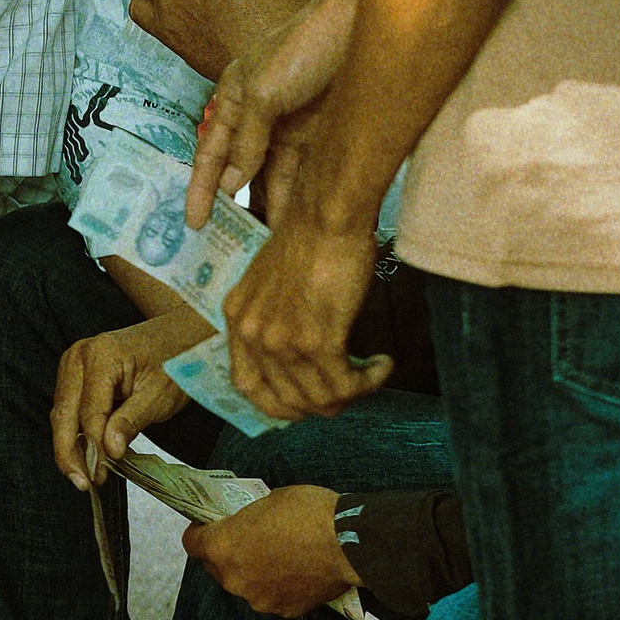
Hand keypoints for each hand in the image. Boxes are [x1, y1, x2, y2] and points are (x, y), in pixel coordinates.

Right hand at [50, 314, 193, 483]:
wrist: (180, 335)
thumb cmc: (175, 362)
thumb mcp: (158, 396)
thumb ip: (131, 421)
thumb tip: (109, 452)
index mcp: (100, 356)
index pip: (89, 413)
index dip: (94, 448)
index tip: (101, 476)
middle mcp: (78, 356)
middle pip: (64, 414)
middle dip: (70, 452)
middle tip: (82, 483)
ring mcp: (73, 362)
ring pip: (61, 413)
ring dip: (69, 445)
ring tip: (83, 475)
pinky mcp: (76, 372)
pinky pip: (68, 407)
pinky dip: (75, 431)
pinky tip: (85, 454)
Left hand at [183, 486, 357, 615]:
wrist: (349, 543)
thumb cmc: (308, 512)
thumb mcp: (268, 501)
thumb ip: (247, 520)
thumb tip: (247, 526)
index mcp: (223, 547)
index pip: (192, 543)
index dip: (200, 532)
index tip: (210, 526)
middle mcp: (234, 579)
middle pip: (217, 568)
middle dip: (228, 555)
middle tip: (249, 540)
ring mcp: (259, 599)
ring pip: (246, 585)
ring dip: (255, 573)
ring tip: (281, 558)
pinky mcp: (285, 610)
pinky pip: (274, 597)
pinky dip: (281, 587)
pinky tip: (299, 572)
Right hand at [186, 0, 362, 225]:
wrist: (361, 25)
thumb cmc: (304, 45)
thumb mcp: (263, 93)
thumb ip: (246, 141)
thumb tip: (231, 185)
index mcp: (233, 98)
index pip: (209, 153)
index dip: (198, 189)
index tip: (193, 223)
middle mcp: (257, 115)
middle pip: (238, 170)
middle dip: (231, 206)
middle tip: (226, 244)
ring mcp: (289, 126)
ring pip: (270, 177)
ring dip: (265, 207)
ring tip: (259, 243)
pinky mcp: (318, 134)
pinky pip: (301, 173)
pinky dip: (294, 197)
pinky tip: (290, 223)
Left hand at [221, 213, 389, 418]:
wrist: (327, 215)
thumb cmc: (310, 236)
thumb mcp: (272, 280)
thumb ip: (276, 317)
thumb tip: (302, 352)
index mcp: (236, 318)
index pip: (247, 385)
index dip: (277, 403)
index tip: (302, 405)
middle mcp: (252, 335)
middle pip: (286, 401)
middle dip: (321, 405)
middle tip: (347, 393)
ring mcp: (282, 341)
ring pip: (319, 398)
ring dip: (353, 394)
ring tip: (372, 375)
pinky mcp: (316, 341)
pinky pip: (344, 384)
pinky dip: (369, 382)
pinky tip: (382, 365)